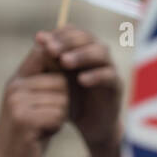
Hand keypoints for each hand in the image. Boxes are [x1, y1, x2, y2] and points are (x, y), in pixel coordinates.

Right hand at [0, 38, 68, 156]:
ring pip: (63, 99)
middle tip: (52, 118)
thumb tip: (69, 57)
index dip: (62, 65)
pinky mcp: (24, 120)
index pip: (45, 54)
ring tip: (44, 127)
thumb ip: (47, 85)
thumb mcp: (35, 106)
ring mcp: (17, 102)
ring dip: (61, 116)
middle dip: (66, 101)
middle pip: (62, 80)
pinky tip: (42, 135)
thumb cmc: (29, 138)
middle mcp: (14, 87)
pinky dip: (56, 127)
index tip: (67, 84)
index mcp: (17, 80)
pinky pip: (59, 115)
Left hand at [52, 26, 121, 156]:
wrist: (88, 125)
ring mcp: (109, 68)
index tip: (40, 40)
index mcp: (82, 49)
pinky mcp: (117, 85)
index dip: (57, 33)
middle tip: (50, 50)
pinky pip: (109, 75)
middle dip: (67, 41)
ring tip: (64, 62)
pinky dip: (96, 75)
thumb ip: (49, 60)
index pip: (72, 31)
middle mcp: (97, 54)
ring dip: (81, 55)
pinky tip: (81, 80)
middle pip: (86, 37)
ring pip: (100, 52)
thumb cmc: (68, 99)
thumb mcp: (54, 79)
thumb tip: (39, 38)